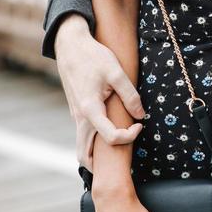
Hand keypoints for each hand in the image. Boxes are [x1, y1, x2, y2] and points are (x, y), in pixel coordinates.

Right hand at [54, 13, 144, 169]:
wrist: (70, 45)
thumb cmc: (93, 56)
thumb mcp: (116, 72)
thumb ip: (130, 94)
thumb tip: (140, 115)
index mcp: (90, 110)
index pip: (110, 138)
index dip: (129, 136)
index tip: (139, 124)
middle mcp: (79, 118)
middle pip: (85, 156)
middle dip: (102, 166)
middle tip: (123, 158)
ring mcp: (76, 116)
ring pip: (81, 148)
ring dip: (95, 157)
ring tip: (115, 155)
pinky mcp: (77, 111)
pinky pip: (83, 136)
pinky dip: (93, 144)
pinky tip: (108, 137)